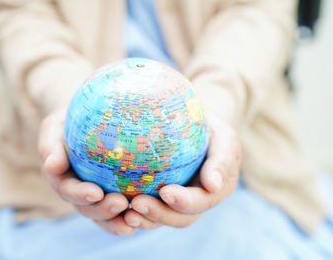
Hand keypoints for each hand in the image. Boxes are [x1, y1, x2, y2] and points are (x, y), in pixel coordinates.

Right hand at [38, 109, 134, 235]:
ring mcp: (95, 196)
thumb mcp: (55, 126)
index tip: (96, 193)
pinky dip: (128, 218)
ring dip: (116, 221)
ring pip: (104, 216)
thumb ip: (51, 145)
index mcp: (60, 177)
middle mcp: (77, 192)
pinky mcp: (113, 194)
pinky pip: (120, 212)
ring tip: (132, 221)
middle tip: (121, 203)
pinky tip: (142, 220)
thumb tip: (52, 166)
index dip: (80, 194)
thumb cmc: (70, 119)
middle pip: (87, 208)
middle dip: (102, 210)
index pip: (67, 189)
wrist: (89, 118)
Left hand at [124, 112, 240, 228]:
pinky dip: (133, 213)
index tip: (166, 192)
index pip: (202, 201)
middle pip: (180, 218)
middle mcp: (199, 202)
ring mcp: (178, 203)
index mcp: (218, 190)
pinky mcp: (159, 199)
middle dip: (159, 214)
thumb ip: (223, 159)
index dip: (185, 202)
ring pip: (162, 219)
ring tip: (125, 213)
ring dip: (144, 219)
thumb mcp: (223, 136)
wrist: (193, 122)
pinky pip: (147, 210)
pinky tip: (117, 208)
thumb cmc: (210, 126)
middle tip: (137, 204)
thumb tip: (212, 186)